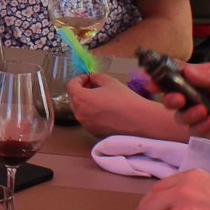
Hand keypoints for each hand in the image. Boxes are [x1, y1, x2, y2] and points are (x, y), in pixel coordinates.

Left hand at [67, 73, 183, 139]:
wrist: (139, 121)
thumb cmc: (124, 99)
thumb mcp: (109, 81)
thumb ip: (96, 77)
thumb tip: (92, 78)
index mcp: (81, 99)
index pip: (71, 86)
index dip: (79, 79)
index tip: (89, 78)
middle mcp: (79, 113)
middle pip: (73, 98)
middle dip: (82, 90)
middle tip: (94, 86)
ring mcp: (85, 125)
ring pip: (81, 110)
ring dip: (86, 102)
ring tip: (101, 98)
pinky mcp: (93, 133)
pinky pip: (88, 120)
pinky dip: (92, 113)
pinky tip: (106, 111)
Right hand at [157, 60, 209, 137]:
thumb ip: (209, 75)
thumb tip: (185, 70)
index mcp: (203, 76)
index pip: (176, 75)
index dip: (161, 78)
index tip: (151, 82)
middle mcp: (200, 93)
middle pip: (174, 98)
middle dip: (170, 100)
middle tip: (177, 100)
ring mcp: (206, 110)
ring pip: (182, 116)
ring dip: (187, 115)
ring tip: (203, 111)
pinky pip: (196, 129)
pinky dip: (200, 127)